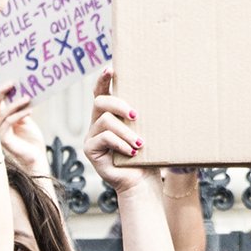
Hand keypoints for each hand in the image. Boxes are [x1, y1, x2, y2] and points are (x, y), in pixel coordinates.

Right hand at [0, 81, 47, 176]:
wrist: (36, 158)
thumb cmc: (31, 140)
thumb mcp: (27, 119)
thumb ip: (21, 108)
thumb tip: (21, 93)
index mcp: (0, 118)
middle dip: (1, 91)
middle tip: (12, 82)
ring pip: (2, 113)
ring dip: (14, 104)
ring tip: (27, 97)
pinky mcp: (3, 140)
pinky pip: (8, 123)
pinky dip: (19, 115)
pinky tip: (29, 110)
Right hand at [82, 70, 152, 193]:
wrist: (142, 181)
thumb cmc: (147, 156)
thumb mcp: (147, 131)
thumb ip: (142, 117)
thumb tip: (160, 93)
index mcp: (110, 115)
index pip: (102, 92)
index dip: (103, 80)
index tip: (111, 69)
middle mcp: (97, 123)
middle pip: (100, 102)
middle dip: (119, 105)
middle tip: (135, 116)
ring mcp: (91, 136)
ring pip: (105, 121)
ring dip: (126, 132)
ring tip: (139, 144)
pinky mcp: (90, 150)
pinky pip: (103, 138)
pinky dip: (120, 143)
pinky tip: (131, 152)